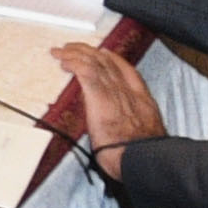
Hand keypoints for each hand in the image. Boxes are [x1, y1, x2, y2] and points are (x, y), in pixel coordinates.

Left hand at [51, 39, 160, 157]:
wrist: (142, 159)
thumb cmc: (141, 156)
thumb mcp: (145, 137)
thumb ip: (134, 127)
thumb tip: (123, 131)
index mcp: (143, 102)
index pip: (129, 73)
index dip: (115, 60)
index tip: (105, 54)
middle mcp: (130, 92)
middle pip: (109, 63)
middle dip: (91, 52)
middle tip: (76, 48)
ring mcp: (115, 92)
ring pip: (95, 62)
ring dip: (76, 53)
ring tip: (63, 52)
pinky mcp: (100, 96)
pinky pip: (85, 70)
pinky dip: (73, 62)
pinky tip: (63, 61)